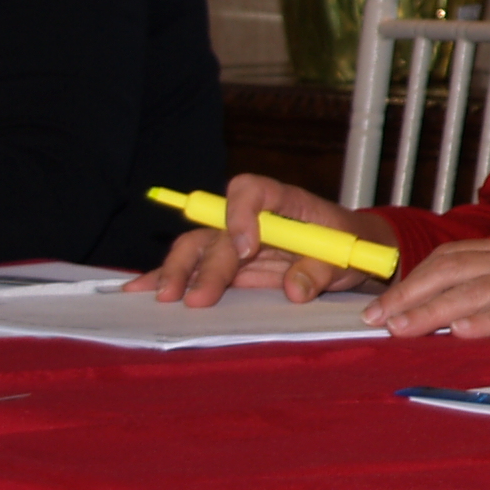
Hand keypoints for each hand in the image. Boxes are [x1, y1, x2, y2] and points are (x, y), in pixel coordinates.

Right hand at [127, 174, 392, 305]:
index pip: (251, 191)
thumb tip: (296, 289)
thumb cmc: (349, 246)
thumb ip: (323, 270)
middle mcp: (251, 218)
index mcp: (283, 202)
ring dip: (178, 271)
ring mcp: (234, 240)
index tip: (245, 248)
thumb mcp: (346, 258)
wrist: (351, 254)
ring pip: (197, 248)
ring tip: (164, 297)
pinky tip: (139, 290)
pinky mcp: (227, 265)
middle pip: (217, 229)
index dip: (241, 214)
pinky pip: (193, 268)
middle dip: (204, 264)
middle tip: (196, 298)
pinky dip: (167, 278)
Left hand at [364, 232, 489, 337]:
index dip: (414, 278)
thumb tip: (474, 309)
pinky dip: (488, 322)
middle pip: (451, 270)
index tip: (385, 302)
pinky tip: (462, 334)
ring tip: (400, 330)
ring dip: (432, 311)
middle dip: (408, 295)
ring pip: (474, 291)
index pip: (453, 256)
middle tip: (374, 319)